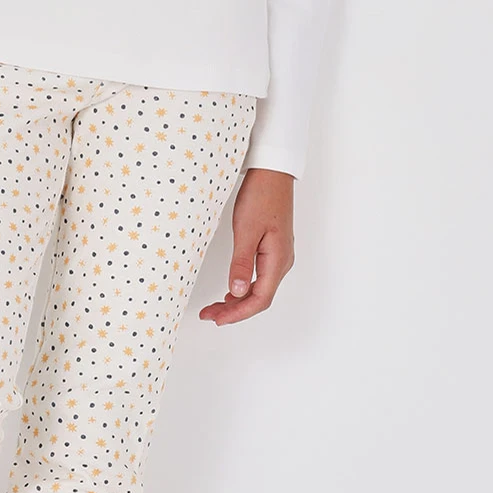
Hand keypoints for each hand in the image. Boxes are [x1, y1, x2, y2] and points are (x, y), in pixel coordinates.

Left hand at [198, 167, 293, 325]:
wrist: (272, 172)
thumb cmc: (261, 196)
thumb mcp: (246, 230)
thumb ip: (241, 263)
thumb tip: (237, 292)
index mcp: (278, 260)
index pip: (259, 299)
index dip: (238, 313)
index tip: (217, 319)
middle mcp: (282, 262)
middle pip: (260, 298)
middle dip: (235, 310)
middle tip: (210, 315)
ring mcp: (279, 255)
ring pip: (260, 288)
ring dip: (238, 300)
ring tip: (216, 306)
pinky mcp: (274, 248)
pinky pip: (261, 277)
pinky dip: (244, 287)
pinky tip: (231, 290)